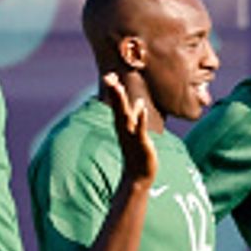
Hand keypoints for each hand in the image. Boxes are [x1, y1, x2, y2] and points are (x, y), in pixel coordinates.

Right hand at [99, 71, 157, 185]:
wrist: (139, 176)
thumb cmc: (138, 152)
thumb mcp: (137, 131)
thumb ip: (137, 116)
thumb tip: (139, 102)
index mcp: (123, 124)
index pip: (117, 104)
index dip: (114, 90)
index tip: (109, 75)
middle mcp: (125, 128)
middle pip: (118, 107)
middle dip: (114, 92)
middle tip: (108, 77)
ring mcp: (132, 136)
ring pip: (126, 116)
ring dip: (122, 102)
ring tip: (118, 87)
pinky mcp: (141, 144)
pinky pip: (140, 131)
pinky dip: (140, 120)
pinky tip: (142, 109)